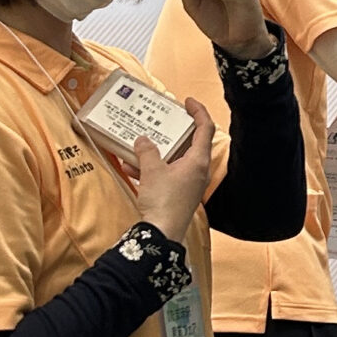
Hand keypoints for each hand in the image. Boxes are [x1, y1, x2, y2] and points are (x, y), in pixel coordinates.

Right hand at [131, 101, 214, 243]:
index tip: (188, 101)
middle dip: (172, 132)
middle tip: (161, 121)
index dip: (198, 111)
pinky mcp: (179, 194)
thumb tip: (143, 140)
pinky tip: (131, 167)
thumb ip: (146, 151)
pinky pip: (166, 174)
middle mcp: (198, 171)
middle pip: (190, 143)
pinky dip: (151, 169)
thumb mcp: (151, 170)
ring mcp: (190, 183)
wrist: (162, 234)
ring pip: (174, 159)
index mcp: (198, 160)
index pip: (205, 128)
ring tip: (138, 146)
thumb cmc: (163, 201)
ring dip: (156, 152)